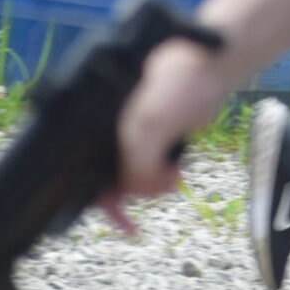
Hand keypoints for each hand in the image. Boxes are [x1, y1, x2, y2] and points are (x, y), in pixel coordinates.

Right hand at [99, 37, 228, 233]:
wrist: (206, 68)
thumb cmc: (174, 85)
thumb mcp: (150, 125)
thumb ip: (137, 162)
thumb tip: (137, 192)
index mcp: (95, 125)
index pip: (83, 172)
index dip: (100, 199)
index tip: (122, 220)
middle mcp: (109, 135)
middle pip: (109, 181)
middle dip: (134, 192)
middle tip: (160, 187)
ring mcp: (132, 139)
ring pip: (133, 180)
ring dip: (152, 186)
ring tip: (173, 175)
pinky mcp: (155, 143)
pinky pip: (152, 172)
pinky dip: (163, 178)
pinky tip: (176, 171)